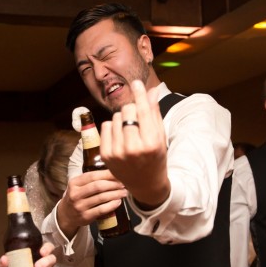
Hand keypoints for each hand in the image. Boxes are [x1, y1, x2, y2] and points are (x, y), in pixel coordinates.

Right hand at [56, 170, 126, 238]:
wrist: (66, 214)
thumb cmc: (77, 196)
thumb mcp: (78, 185)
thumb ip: (91, 179)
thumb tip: (113, 172)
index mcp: (74, 183)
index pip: (92, 176)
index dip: (107, 174)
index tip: (118, 173)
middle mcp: (75, 194)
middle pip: (98, 186)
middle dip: (113, 184)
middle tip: (123, 184)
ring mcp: (80, 206)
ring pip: (101, 198)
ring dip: (115, 194)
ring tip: (124, 192)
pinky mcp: (86, 216)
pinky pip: (102, 209)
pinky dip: (112, 205)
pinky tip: (118, 202)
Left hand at [100, 80, 169, 209]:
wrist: (145, 184)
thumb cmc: (155, 157)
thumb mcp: (160, 136)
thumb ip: (154, 113)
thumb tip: (151, 90)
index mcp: (151, 143)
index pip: (143, 111)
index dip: (139, 94)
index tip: (136, 82)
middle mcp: (133, 148)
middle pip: (127, 110)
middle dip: (132, 109)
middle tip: (137, 118)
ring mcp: (117, 153)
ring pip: (115, 117)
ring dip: (122, 119)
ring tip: (129, 132)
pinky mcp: (106, 155)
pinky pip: (105, 126)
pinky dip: (112, 127)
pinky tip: (120, 137)